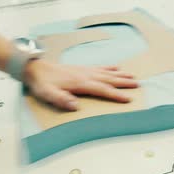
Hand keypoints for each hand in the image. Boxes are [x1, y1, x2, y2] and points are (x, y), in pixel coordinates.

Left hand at [24, 60, 138, 110]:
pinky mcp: (81, 68)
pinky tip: (116, 67)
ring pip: (107, 72)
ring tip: (132, 76)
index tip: (128, 99)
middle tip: (138, 85)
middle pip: (109, 79)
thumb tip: (76, 106)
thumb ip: (62, 100)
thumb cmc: (42, 83)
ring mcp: (84, 70)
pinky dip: (110, 68)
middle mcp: (85, 75)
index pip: (102, 90)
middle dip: (124, 82)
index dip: (115, 94)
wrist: (34, 68)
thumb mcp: (48, 94)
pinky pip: (100, 67)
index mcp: (80, 83)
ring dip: (120, 75)